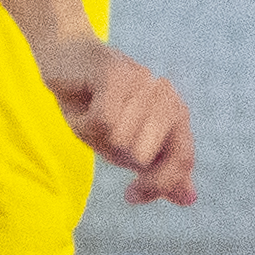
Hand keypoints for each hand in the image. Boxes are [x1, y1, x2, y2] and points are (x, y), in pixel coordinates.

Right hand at [41, 33, 196, 204]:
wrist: (65, 55)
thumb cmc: (96, 103)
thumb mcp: (127, 144)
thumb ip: (159, 169)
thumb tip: (189, 199)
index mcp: (176, 115)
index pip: (182, 160)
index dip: (158, 184)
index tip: (131, 196)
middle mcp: (167, 97)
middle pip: (144, 157)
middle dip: (115, 154)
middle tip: (103, 130)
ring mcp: (143, 84)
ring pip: (121, 141)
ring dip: (96, 137)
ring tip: (92, 112)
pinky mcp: (117, 74)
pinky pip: (102, 123)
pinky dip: (83, 123)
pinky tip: (81, 105)